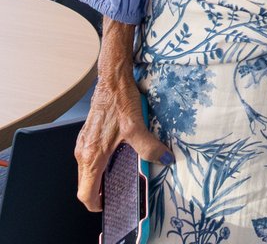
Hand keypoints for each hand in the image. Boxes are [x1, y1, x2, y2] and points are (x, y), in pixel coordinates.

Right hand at [75, 19, 170, 211]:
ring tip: (118, 177)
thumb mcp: (136, 126)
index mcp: (91, 155)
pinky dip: (99, 164)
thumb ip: (149, 147)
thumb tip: (165, 159)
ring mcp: (83, 143)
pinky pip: (89, 157)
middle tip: (117, 193)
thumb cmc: (120, 100)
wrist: (112, 79)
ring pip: (87, 171)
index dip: (96, 204)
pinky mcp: (88, 135)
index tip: (108, 206)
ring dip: (100, 178)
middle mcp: (83, 152)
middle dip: (99, 192)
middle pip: (85, 184)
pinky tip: (116, 157)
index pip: (85, 193)